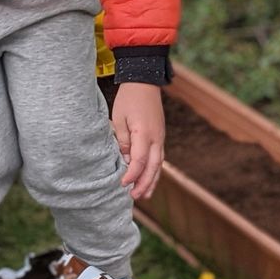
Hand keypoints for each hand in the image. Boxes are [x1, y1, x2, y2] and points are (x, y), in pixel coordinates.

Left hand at [111, 83, 164, 199]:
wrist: (145, 82)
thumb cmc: (129, 99)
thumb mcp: (119, 119)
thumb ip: (122, 141)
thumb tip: (125, 159)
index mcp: (144, 133)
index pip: (139, 160)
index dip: (131, 175)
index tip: (122, 184)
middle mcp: (156, 138)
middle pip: (152, 167)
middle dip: (144, 184)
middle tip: (134, 196)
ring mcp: (160, 137)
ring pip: (159, 164)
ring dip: (152, 181)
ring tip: (145, 195)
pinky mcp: (160, 136)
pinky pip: (159, 157)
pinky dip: (155, 170)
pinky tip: (150, 179)